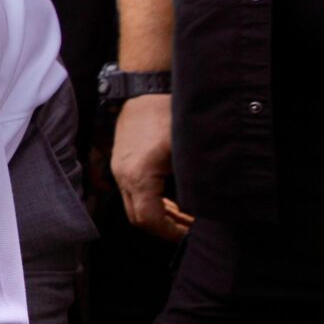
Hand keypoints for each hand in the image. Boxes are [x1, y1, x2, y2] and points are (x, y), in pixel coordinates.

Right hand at [110, 93, 191, 240]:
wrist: (144, 89)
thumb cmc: (166, 114)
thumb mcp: (186, 151)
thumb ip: (193, 181)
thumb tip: (205, 205)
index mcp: (138, 175)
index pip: (149, 218)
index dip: (170, 231)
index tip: (189, 234)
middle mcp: (123, 176)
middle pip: (137, 217)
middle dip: (164, 227)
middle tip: (189, 230)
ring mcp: (119, 169)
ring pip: (134, 205)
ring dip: (158, 214)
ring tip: (184, 217)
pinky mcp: (121, 163)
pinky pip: (133, 192)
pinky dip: (151, 201)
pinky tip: (171, 199)